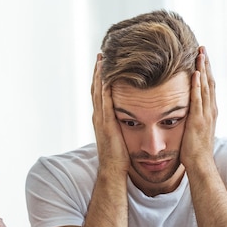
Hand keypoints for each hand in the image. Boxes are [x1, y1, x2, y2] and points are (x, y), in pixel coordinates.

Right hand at [91, 54, 129, 174]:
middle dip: (98, 72)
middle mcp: (98, 116)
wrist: (113, 171)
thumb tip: (130, 118)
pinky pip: (104, 101)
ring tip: (102, 59)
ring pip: (98, 91)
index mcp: (102, 119)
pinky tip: (107, 76)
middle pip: (96, 88)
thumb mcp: (120, 136)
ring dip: (99, 75)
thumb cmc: (119, 157)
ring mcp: (100, 119)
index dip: (101, 78)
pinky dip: (104, 87)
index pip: (100, 94)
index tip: (104, 64)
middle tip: (101, 55)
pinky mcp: (106, 123)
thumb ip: (122, 125)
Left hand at [180, 46, 217, 169]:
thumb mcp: (194, 129)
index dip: (206, 70)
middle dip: (206, 64)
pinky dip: (197, 85)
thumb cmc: (194, 150)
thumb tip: (185, 110)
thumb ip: (192, 118)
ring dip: (203, 69)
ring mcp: (206, 114)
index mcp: (209, 111)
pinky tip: (195, 74)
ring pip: (206, 87)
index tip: (202, 56)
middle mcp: (211, 110)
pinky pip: (198, 99)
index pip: (208, 86)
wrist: (200, 163)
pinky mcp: (198, 120)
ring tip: (200, 54)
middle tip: (202, 48)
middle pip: (209, 81)